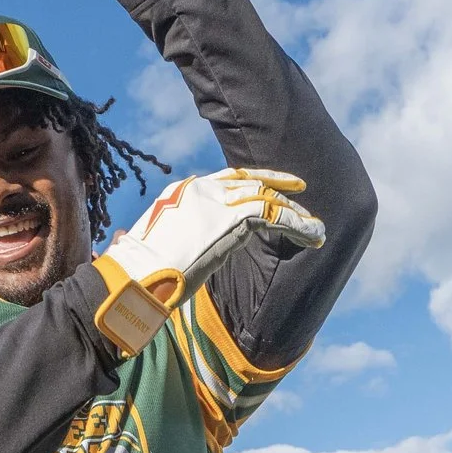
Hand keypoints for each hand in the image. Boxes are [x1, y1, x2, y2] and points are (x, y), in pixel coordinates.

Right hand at [90, 169, 323, 354]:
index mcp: (183, 191)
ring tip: (315, 227)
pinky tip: (313, 235)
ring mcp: (218, 201)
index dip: (252, 181)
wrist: (137, 274)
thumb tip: (136, 240)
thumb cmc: (138, 269)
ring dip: (294, 213)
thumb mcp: (150, 243)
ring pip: (267, 199)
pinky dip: (298, 225)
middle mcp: (202, 189)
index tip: (268, 186)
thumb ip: (159, 236)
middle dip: (278, 187)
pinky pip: (275, 217)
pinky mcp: (233, 219)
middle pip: (250, 182)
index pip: (226, 178)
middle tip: (300, 191)